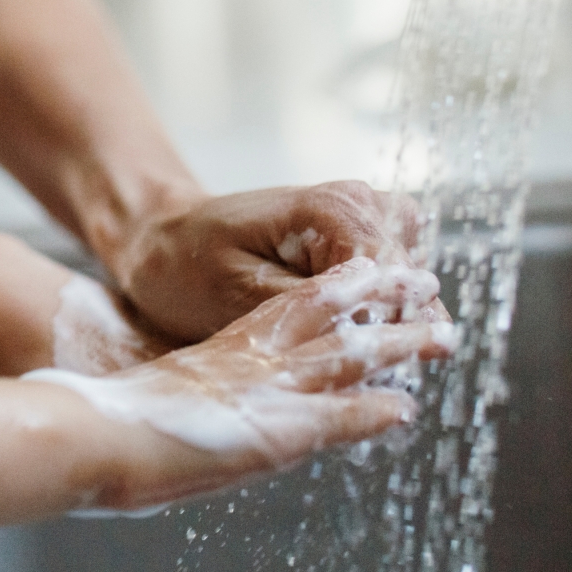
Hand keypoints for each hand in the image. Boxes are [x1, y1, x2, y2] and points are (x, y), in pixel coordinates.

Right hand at [59, 260, 453, 510]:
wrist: (79, 430)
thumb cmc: (95, 416)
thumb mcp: (150, 390)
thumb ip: (182, 387)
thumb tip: (184, 395)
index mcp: (221, 351)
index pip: (291, 308)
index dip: (335, 291)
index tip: (374, 271)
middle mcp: (246, 361)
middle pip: (327, 319)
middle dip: (379, 304)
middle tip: (426, 286)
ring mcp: (259, 393)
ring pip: (343, 357)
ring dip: (394, 346)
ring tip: (442, 335)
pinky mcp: (268, 433)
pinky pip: (332, 418)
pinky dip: (369, 413)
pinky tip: (406, 410)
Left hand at [107, 182, 430, 342]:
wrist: (161, 240)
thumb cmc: (183, 263)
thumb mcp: (237, 293)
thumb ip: (311, 307)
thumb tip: (372, 330)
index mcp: (329, 208)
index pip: (391, 276)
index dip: (378, 328)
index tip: (350, 366)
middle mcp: (358, 202)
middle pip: (410, 282)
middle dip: (386, 330)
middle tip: (337, 369)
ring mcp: (364, 217)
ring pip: (411, 285)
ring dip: (386, 323)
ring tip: (337, 356)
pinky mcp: (358, 241)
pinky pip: (394, 283)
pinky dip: (378, 314)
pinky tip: (343, 340)